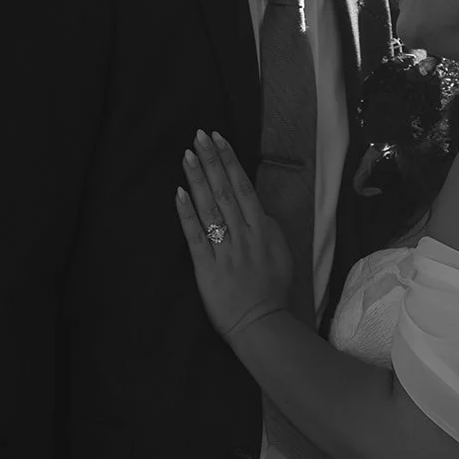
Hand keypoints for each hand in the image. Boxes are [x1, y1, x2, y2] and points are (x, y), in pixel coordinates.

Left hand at [176, 129, 292, 339]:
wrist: (262, 323)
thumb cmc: (272, 290)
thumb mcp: (280, 253)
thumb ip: (266, 229)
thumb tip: (255, 210)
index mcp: (263, 229)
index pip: (243, 187)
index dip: (229, 161)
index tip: (218, 139)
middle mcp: (244, 234)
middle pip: (224, 190)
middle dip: (212, 160)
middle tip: (199, 135)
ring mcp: (225, 249)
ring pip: (210, 207)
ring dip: (198, 179)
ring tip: (188, 154)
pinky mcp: (207, 267)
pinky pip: (196, 235)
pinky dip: (187, 214)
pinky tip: (178, 193)